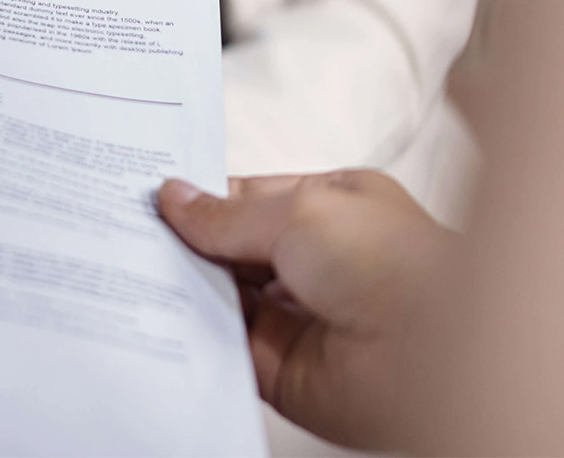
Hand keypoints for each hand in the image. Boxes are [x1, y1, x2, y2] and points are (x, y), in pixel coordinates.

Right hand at [157, 169, 452, 451]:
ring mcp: (298, 316)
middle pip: (230, 250)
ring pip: (222, 299)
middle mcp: (315, 261)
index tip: (149, 194)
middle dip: (186, 242)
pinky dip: (195, 336)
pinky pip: (225, 349)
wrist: (432, 354)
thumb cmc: (394, 266)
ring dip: (186, 287)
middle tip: (131, 229)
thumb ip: (227, 214)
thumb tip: (176, 199)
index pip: (248, 199)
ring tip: (134, 266)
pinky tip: (160, 315)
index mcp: (330, 207)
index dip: (200, 198)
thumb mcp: (298, 211)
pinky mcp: (282, 369)